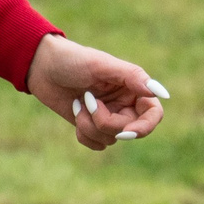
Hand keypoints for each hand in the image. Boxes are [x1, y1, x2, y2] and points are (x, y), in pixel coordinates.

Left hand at [26, 35, 165, 150]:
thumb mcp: (102, 65)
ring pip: (110, 139)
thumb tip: (161, 94)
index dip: (144, 127)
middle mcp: (124, 103)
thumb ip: (133, 77)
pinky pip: (96, 144)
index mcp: (133, 87)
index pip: (153, 114)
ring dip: (90, 124)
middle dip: (105, 122)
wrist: (42, 66)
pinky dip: (83, 133)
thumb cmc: (73, 59)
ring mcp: (108, 116)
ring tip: (78, 103)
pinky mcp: (91, 126)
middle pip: (128, 130)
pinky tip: (75, 112)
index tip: (125, 131)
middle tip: (88, 101)